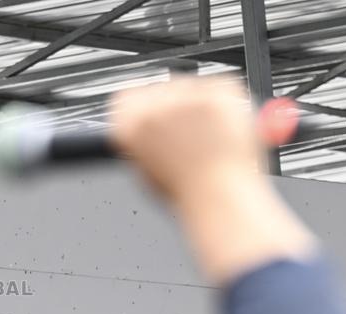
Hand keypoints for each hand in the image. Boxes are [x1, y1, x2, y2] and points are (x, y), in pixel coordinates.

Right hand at [109, 77, 264, 203]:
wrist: (220, 195)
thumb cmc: (184, 191)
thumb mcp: (143, 171)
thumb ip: (138, 143)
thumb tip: (145, 131)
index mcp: (132, 122)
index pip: (124, 98)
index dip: (138, 111)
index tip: (148, 120)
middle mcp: (158, 103)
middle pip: (157, 89)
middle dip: (168, 106)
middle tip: (181, 133)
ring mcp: (191, 94)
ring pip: (188, 85)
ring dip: (194, 103)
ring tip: (203, 136)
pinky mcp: (221, 90)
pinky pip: (217, 87)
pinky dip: (220, 103)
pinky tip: (219, 128)